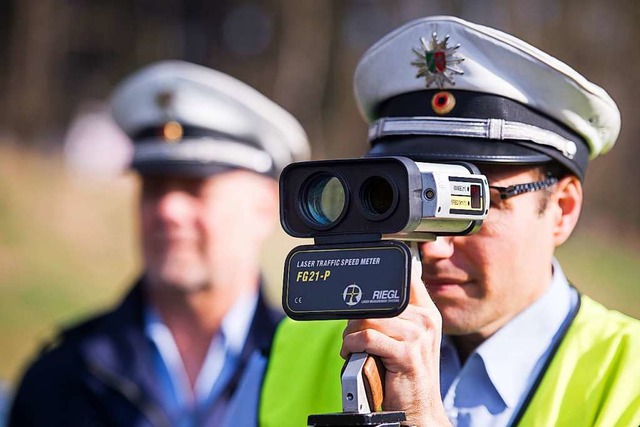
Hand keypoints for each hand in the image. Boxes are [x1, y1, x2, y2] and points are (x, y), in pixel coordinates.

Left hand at [341, 265, 450, 425]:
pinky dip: (352, 345)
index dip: (380, 280)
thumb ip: (393, 316)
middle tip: (352, 335)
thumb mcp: (405, 339)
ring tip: (351, 346)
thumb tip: (362, 299)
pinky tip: (351, 353)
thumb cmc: (405, 374)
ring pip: (370, 320)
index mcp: (427, 313)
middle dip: (357, 318)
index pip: (406, 279)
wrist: (418, 409)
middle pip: (378, 302)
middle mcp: (426, 321)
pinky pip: (367, 338)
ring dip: (351, 334)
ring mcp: (418, 337)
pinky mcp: (406, 354)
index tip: (362, 292)